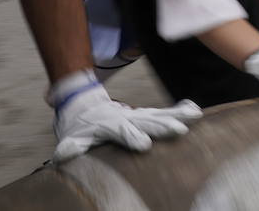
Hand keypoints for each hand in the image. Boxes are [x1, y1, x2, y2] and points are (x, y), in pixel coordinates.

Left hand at [50, 72, 200, 161]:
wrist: (85, 103)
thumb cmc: (80, 125)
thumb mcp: (71, 136)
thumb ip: (70, 146)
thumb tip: (63, 155)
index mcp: (110, 125)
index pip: (122, 131)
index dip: (132, 137)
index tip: (144, 145)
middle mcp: (127, 118)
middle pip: (147, 121)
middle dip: (162, 126)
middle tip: (179, 130)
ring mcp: (138, 115)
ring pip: (159, 114)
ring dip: (176, 115)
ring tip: (194, 115)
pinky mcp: (146, 115)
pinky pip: (164, 112)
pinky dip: (179, 110)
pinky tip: (195, 110)